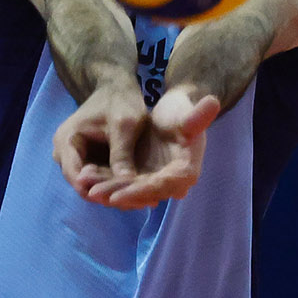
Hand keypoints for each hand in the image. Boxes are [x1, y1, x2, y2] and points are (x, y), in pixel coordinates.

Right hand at [52, 75, 149, 196]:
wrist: (116, 87)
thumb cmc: (120, 100)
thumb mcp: (125, 125)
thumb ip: (122, 154)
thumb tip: (127, 184)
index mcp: (66, 142)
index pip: (77, 177)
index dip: (99, 191)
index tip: (125, 200)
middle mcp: (65, 154)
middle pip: (83, 185)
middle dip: (110, 195)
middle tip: (140, 204)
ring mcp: (75, 159)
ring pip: (92, 185)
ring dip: (115, 193)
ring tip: (144, 201)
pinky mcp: (88, 161)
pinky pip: (99, 179)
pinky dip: (117, 185)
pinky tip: (140, 191)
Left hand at [86, 86, 221, 209]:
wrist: (173, 112)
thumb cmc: (181, 110)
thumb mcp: (187, 113)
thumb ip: (197, 115)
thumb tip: (212, 102)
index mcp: (186, 172)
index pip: (161, 187)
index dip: (138, 192)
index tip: (117, 195)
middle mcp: (170, 182)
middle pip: (142, 193)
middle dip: (117, 194)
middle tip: (92, 193)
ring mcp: (154, 181)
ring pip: (129, 190)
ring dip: (107, 189)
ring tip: (84, 186)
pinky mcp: (141, 177)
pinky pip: (122, 182)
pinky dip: (105, 181)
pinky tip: (85, 176)